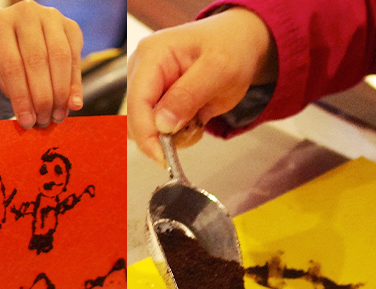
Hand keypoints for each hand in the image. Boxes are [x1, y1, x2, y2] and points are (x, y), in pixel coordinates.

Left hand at [0, 0, 83, 128]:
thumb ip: (15, 91)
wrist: (21, 35)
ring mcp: (51, 16)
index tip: (26, 121)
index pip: (11, 65)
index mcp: (0, 24)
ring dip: (60, 92)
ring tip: (57, 116)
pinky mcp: (71, 26)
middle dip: (42, 97)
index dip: (21, 97)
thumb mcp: (2, 73)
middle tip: (43, 120)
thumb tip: (32, 120)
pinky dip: (75, 85)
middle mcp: (26, 13)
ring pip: (60, 58)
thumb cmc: (9, 58)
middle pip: (36, 60)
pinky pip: (75, 59)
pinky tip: (73, 104)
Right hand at [127, 8, 277, 161]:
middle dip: (164, 135)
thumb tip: (162, 125)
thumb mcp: (218, 69)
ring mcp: (147, 88)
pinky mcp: (155, 103)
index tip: (164, 157)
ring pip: (146, 129)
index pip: (137, 102)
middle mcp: (142, 71)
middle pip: (136, 120)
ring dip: (174, 135)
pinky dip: (178, 134)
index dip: (147, 133)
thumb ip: (188, 96)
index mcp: (152, 55)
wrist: (239, 44)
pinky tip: (194, 119)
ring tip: (199, 117)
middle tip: (194, 129)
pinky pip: (157, 131)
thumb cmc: (231, 47)